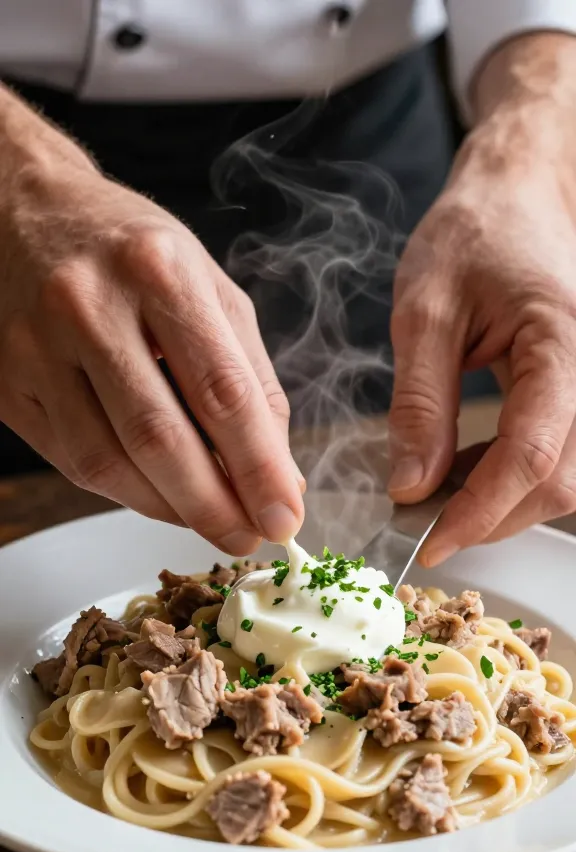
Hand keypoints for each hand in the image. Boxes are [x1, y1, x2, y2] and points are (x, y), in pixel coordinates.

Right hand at [0, 86, 303, 553]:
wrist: (20, 214)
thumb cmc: (129, 252)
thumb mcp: (207, 286)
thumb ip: (249, 377)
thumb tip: (279, 471)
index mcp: (157, 270)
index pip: (222, 391)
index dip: (259, 468)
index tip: (284, 516)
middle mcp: (88, 306)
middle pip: (160, 439)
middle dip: (213, 506)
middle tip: (248, 536)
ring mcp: (36, 347)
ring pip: (108, 463)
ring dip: (168, 508)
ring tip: (208, 518)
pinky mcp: (7, 383)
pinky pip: (72, 461)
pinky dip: (125, 491)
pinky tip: (157, 492)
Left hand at [387, 33, 575, 564]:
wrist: (515, 200)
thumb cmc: (473, 237)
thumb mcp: (424, 312)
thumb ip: (419, 403)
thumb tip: (411, 486)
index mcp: (562, 343)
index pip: (532, 454)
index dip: (481, 511)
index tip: (430, 544)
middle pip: (560, 481)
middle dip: (491, 517)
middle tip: (424, 525)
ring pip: (566, 479)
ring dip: (502, 502)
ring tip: (438, 492)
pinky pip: (559, 456)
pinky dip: (510, 477)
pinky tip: (464, 468)